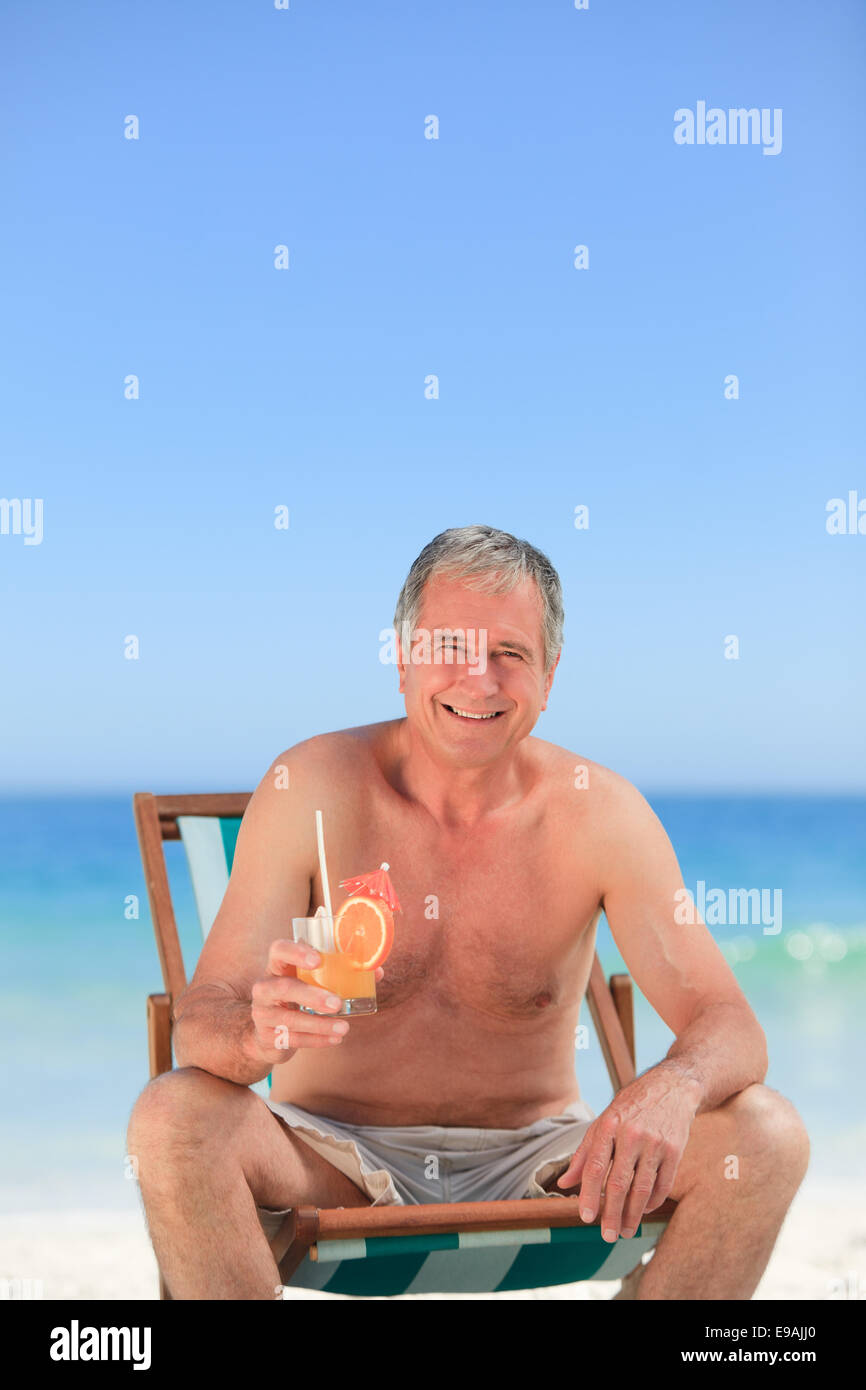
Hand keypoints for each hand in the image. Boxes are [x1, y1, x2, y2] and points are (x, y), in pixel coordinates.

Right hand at [249, 938, 384, 1061]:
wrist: (267, 1032)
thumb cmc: (298, 997)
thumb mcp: (310, 982)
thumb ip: (340, 973)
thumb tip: (377, 971)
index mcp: (277, 967)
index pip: (278, 950)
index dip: (295, 952)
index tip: (318, 959)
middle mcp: (264, 988)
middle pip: (283, 987)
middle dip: (312, 995)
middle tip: (338, 1003)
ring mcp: (263, 1014)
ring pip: (289, 1019)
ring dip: (320, 1024)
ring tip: (344, 1027)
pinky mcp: (267, 1037)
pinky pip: (292, 1039)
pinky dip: (316, 1040)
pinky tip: (335, 1039)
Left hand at [555, 1065, 697, 1240]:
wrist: (672, 1087)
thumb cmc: (631, 1107)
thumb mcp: (603, 1121)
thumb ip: (584, 1153)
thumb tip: (564, 1184)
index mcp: (609, 1125)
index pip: (595, 1166)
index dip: (588, 1194)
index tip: (585, 1217)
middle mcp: (632, 1134)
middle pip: (618, 1182)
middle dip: (611, 1213)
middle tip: (607, 1236)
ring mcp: (655, 1143)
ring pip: (642, 1188)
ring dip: (632, 1214)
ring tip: (624, 1231)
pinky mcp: (675, 1151)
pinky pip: (663, 1185)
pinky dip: (652, 1202)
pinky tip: (644, 1211)